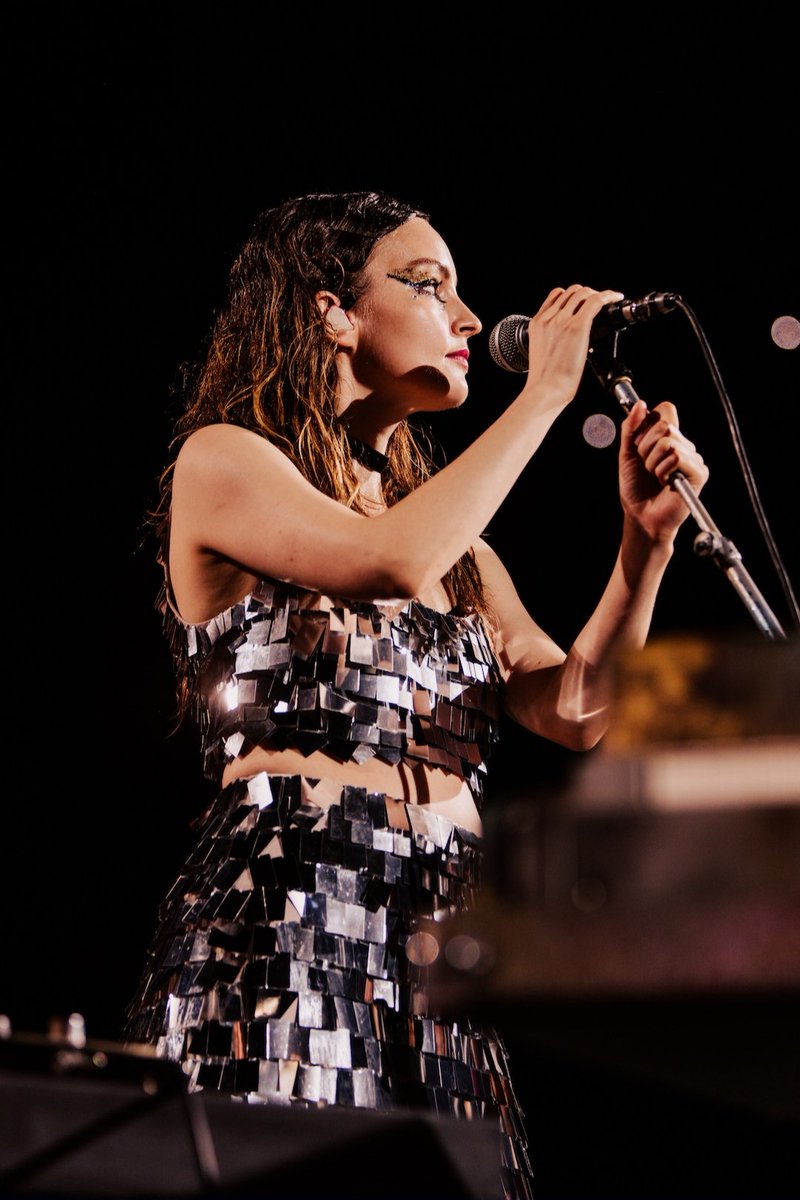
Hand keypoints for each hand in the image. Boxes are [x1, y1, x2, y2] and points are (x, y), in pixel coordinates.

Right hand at [521, 285, 624, 411]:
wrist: (546, 389)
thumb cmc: (545, 379)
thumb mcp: (541, 352)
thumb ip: (551, 339)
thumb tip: (567, 340)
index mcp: (537, 323)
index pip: (556, 296)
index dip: (572, 296)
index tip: (581, 302)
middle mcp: (549, 317)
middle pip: (571, 291)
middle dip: (586, 294)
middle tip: (597, 303)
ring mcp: (562, 320)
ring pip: (583, 293)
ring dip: (598, 294)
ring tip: (608, 301)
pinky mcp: (577, 326)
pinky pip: (596, 301)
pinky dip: (608, 296)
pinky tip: (616, 298)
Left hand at [619, 400, 709, 540]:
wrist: (640, 515)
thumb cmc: (635, 488)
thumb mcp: (627, 453)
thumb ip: (631, 428)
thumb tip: (641, 404)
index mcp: (669, 437)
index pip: (664, 409)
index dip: (646, 426)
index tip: (639, 446)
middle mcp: (683, 444)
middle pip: (664, 425)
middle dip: (645, 448)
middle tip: (646, 467)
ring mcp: (693, 458)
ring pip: (669, 442)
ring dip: (652, 462)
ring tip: (655, 477)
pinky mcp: (699, 472)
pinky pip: (678, 457)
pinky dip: (663, 471)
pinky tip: (665, 483)